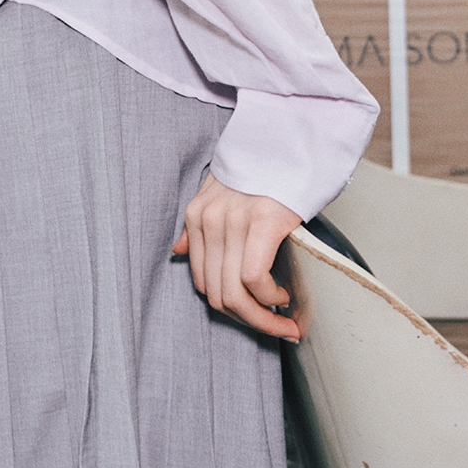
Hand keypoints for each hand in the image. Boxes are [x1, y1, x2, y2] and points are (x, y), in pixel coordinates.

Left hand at [171, 173, 301, 341]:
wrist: (289, 140)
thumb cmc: (261, 169)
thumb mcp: (219, 191)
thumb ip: (199, 224)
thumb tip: (177, 250)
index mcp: (197, 214)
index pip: (202, 281)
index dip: (229, 307)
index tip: (253, 316)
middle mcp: (209, 219)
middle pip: (217, 294)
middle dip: (248, 321)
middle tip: (275, 327)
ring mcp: (233, 221)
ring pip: (235, 294)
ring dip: (263, 320)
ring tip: (283, 318)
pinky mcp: (262, 222)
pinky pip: (254, 279)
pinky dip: (270, 298)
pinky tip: (284, 294)